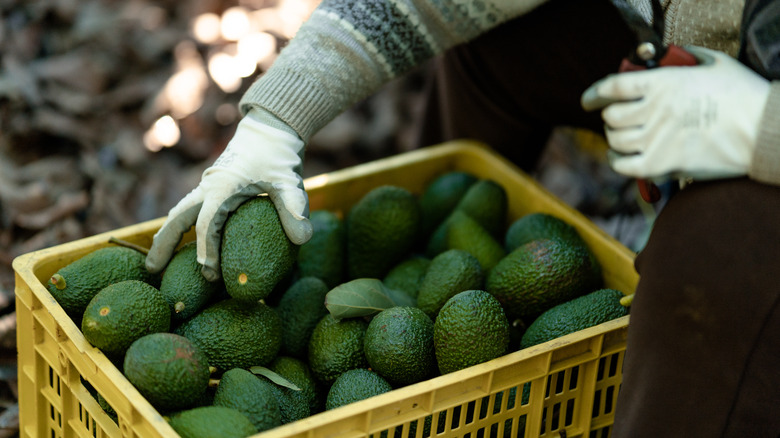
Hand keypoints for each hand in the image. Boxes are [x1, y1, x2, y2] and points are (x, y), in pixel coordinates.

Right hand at [146, 113, 312, 280]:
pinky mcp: (211, 188)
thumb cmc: (279, 157)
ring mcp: (206, 186)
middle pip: (176, 218)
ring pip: (178, 213)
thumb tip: (303, 239)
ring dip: (165, 236)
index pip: (209, 223)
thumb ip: (295, 208)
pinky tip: (178, 245)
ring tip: (154, 263)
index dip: (208, 250)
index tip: (210, 274)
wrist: (270, 131)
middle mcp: (208, 187)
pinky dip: (179, 227)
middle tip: (151, 270)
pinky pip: (189, 210)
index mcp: (223, 187)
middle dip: (164, 244)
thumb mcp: (290, 182)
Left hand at [581, 46, 769, 180]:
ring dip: (614, 138)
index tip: (588, 99)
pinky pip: (623, 165)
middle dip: (610, 117)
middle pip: (610, 116)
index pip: (613, 86)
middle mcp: (654, 110)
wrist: (762, 130)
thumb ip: (687, 56)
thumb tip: (670, 55)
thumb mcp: (715, 63)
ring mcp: (656, 138)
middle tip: (617, 119)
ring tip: (621, 136)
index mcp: (663, 83)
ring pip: (615, 140)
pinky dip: (617, 161)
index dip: (595, 93)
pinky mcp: (662, 164)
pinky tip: (620, 156)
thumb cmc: (743, 94)